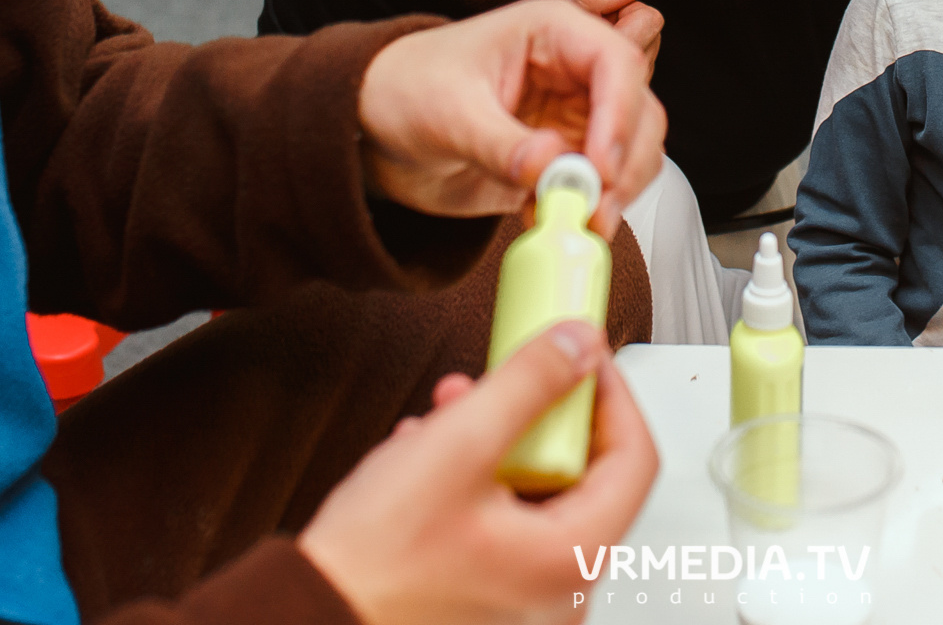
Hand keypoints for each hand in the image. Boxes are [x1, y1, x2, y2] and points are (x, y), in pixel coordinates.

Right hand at [301, 320, 658, 624]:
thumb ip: (527, 385)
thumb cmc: (373, 566)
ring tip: (451, 410)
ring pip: (537, 492)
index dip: (610, 392)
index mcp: (570, 560)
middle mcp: (559, 590)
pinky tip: (428, 454)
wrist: (307, 617)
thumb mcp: (457, 447)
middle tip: (506, 378)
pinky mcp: (488, 596)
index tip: (582, 352)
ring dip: (498, 438)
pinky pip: (504, 521)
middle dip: (536, 412)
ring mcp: (524, 599)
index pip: (635, 459)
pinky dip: (477, 479)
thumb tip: (578, 345)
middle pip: (584, 472)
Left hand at [358, 0, 666, 237]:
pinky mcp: (567, 156)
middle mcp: (575, 69)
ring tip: (570, 220)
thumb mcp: (446, 113)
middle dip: (626, 163)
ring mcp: (576, 115)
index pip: (616, 62)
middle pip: (640, 110)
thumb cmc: (404, 89)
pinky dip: (589, 209)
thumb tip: (551, 167)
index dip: (621, 116)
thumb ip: (499, 143)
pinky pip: (602, 185)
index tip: (602, 169)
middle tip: (594, 207)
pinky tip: (545, 218)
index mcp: (552, 31)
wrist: (375, 127)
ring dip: (615, 192)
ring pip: (633, 152)